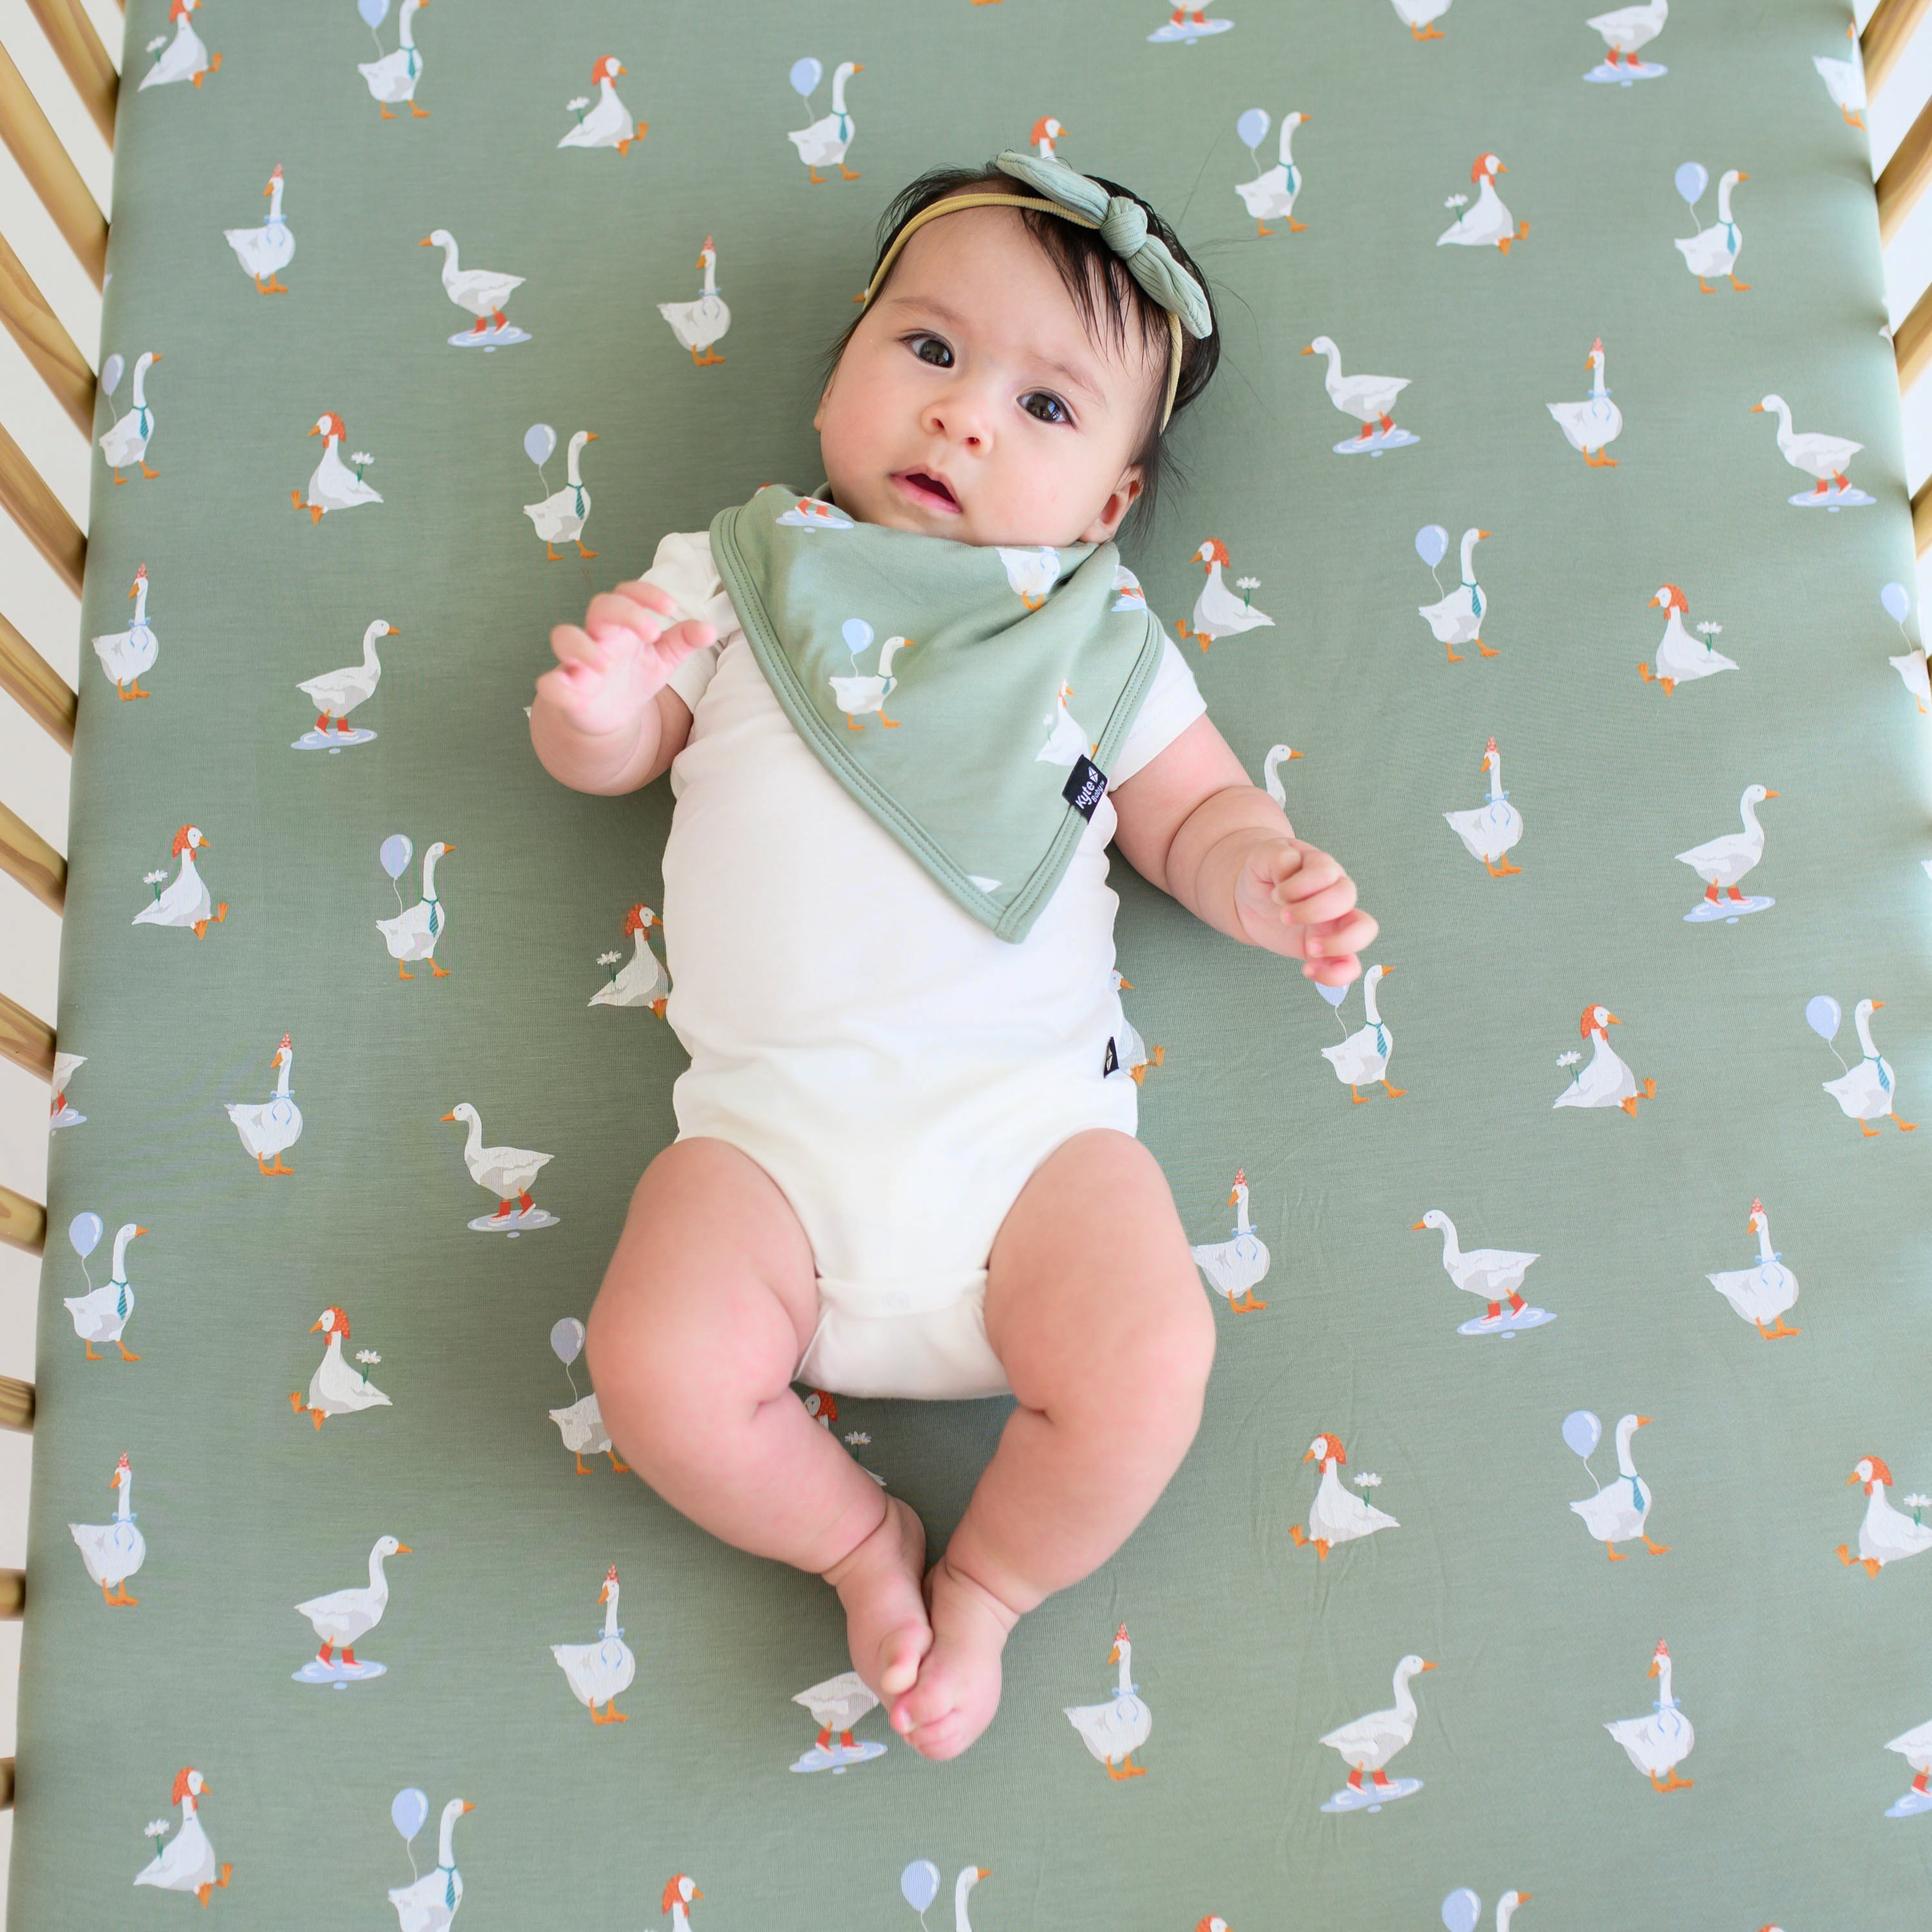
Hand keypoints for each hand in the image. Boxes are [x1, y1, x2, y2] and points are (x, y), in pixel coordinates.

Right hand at [535, 581, 715, 739]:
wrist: (612, 716)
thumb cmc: (634, 677)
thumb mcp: (662, 659)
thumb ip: (682, 641)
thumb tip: (709, 628)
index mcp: (622, 626)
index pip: (627, 593)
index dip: (646, 593)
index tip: (671, 608)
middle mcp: (597, 637)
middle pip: (599, 606)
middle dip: (624, 613)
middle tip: (652, 634)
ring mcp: (577, 662)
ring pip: (564, 636)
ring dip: (583, 647)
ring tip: (608, 666)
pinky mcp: (564, 689)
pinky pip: (550, 682)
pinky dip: (557, 686)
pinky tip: (578, 697)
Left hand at [1232, 837, 1377, 984]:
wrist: (1253, 898)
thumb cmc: (1264, 874)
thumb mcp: (1262, 857)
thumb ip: (1277, 857)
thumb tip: (1292, 866)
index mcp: (1320, 868)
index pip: (1325, 872)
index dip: (1300, 886)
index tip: (1275, 895)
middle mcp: (1335, 893)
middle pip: (1347, 896)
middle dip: (1314, 910)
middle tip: (1284, 917)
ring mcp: (1336, 922)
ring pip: (1364, 930)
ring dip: (1339, 942)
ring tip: (1310, 949)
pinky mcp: (1329, 949)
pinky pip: (1349, 965)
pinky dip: (1335, 974)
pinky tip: (1308, 970)